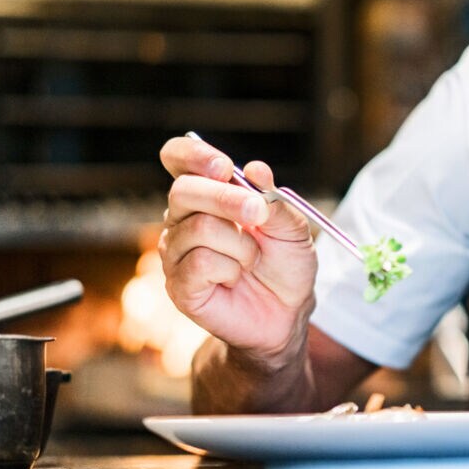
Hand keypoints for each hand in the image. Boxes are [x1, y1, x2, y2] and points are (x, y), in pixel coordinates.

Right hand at [157, 135, 317, 363]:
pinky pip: (198, 263)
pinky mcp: (178, 285)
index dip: (192, 155)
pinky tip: (234, 279)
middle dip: (226, 199)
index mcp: (207, 195)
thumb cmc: (285, 265)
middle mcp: (183, 219)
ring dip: (240, 244)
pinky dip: (229, 269)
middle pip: (184, 190)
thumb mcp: (293, 228)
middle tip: (258, 214)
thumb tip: (255, 169)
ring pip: (197, 228)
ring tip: (252, 259)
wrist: (287, 313)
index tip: (223, 166)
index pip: (177, 159)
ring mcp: (175, 252)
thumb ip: (274, 200)